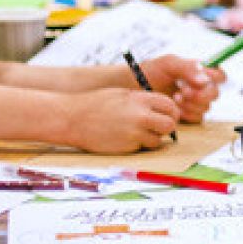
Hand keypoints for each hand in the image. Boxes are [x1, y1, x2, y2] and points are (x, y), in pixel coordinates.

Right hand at [61, 88, 180, 153]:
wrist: (71, 119)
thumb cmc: (95, 105)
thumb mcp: (122, 95)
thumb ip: (143, 101)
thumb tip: (163, 109)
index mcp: (140, 99)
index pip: (170, 105)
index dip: (171, 111)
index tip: (166, 115)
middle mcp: (140, 115)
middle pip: (169, 124)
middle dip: (167, 127)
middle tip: (158, 128)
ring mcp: (133, 133)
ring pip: (158, 140)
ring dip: (152, 139)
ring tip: (138, 133)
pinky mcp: (126, 147)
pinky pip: (142, 148)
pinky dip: (139, 146)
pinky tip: (126, 139)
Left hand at [142, 55, 223, 123]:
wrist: (133, 89)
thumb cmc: (150, 72)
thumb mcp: (168, 63)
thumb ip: (188, 68)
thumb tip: (204, 80)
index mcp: (199, 72)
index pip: (219, 75)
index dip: (215, 79)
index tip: (200, 80)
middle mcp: (199, 87)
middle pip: (215, 93)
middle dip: (201, 94)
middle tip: (183, 91)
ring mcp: (194, 103)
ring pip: (206, 107)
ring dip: (191, 104)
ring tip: (175, 98)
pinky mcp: (188, 115)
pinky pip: (198, 118)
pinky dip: (187, 114)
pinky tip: (176, 108)